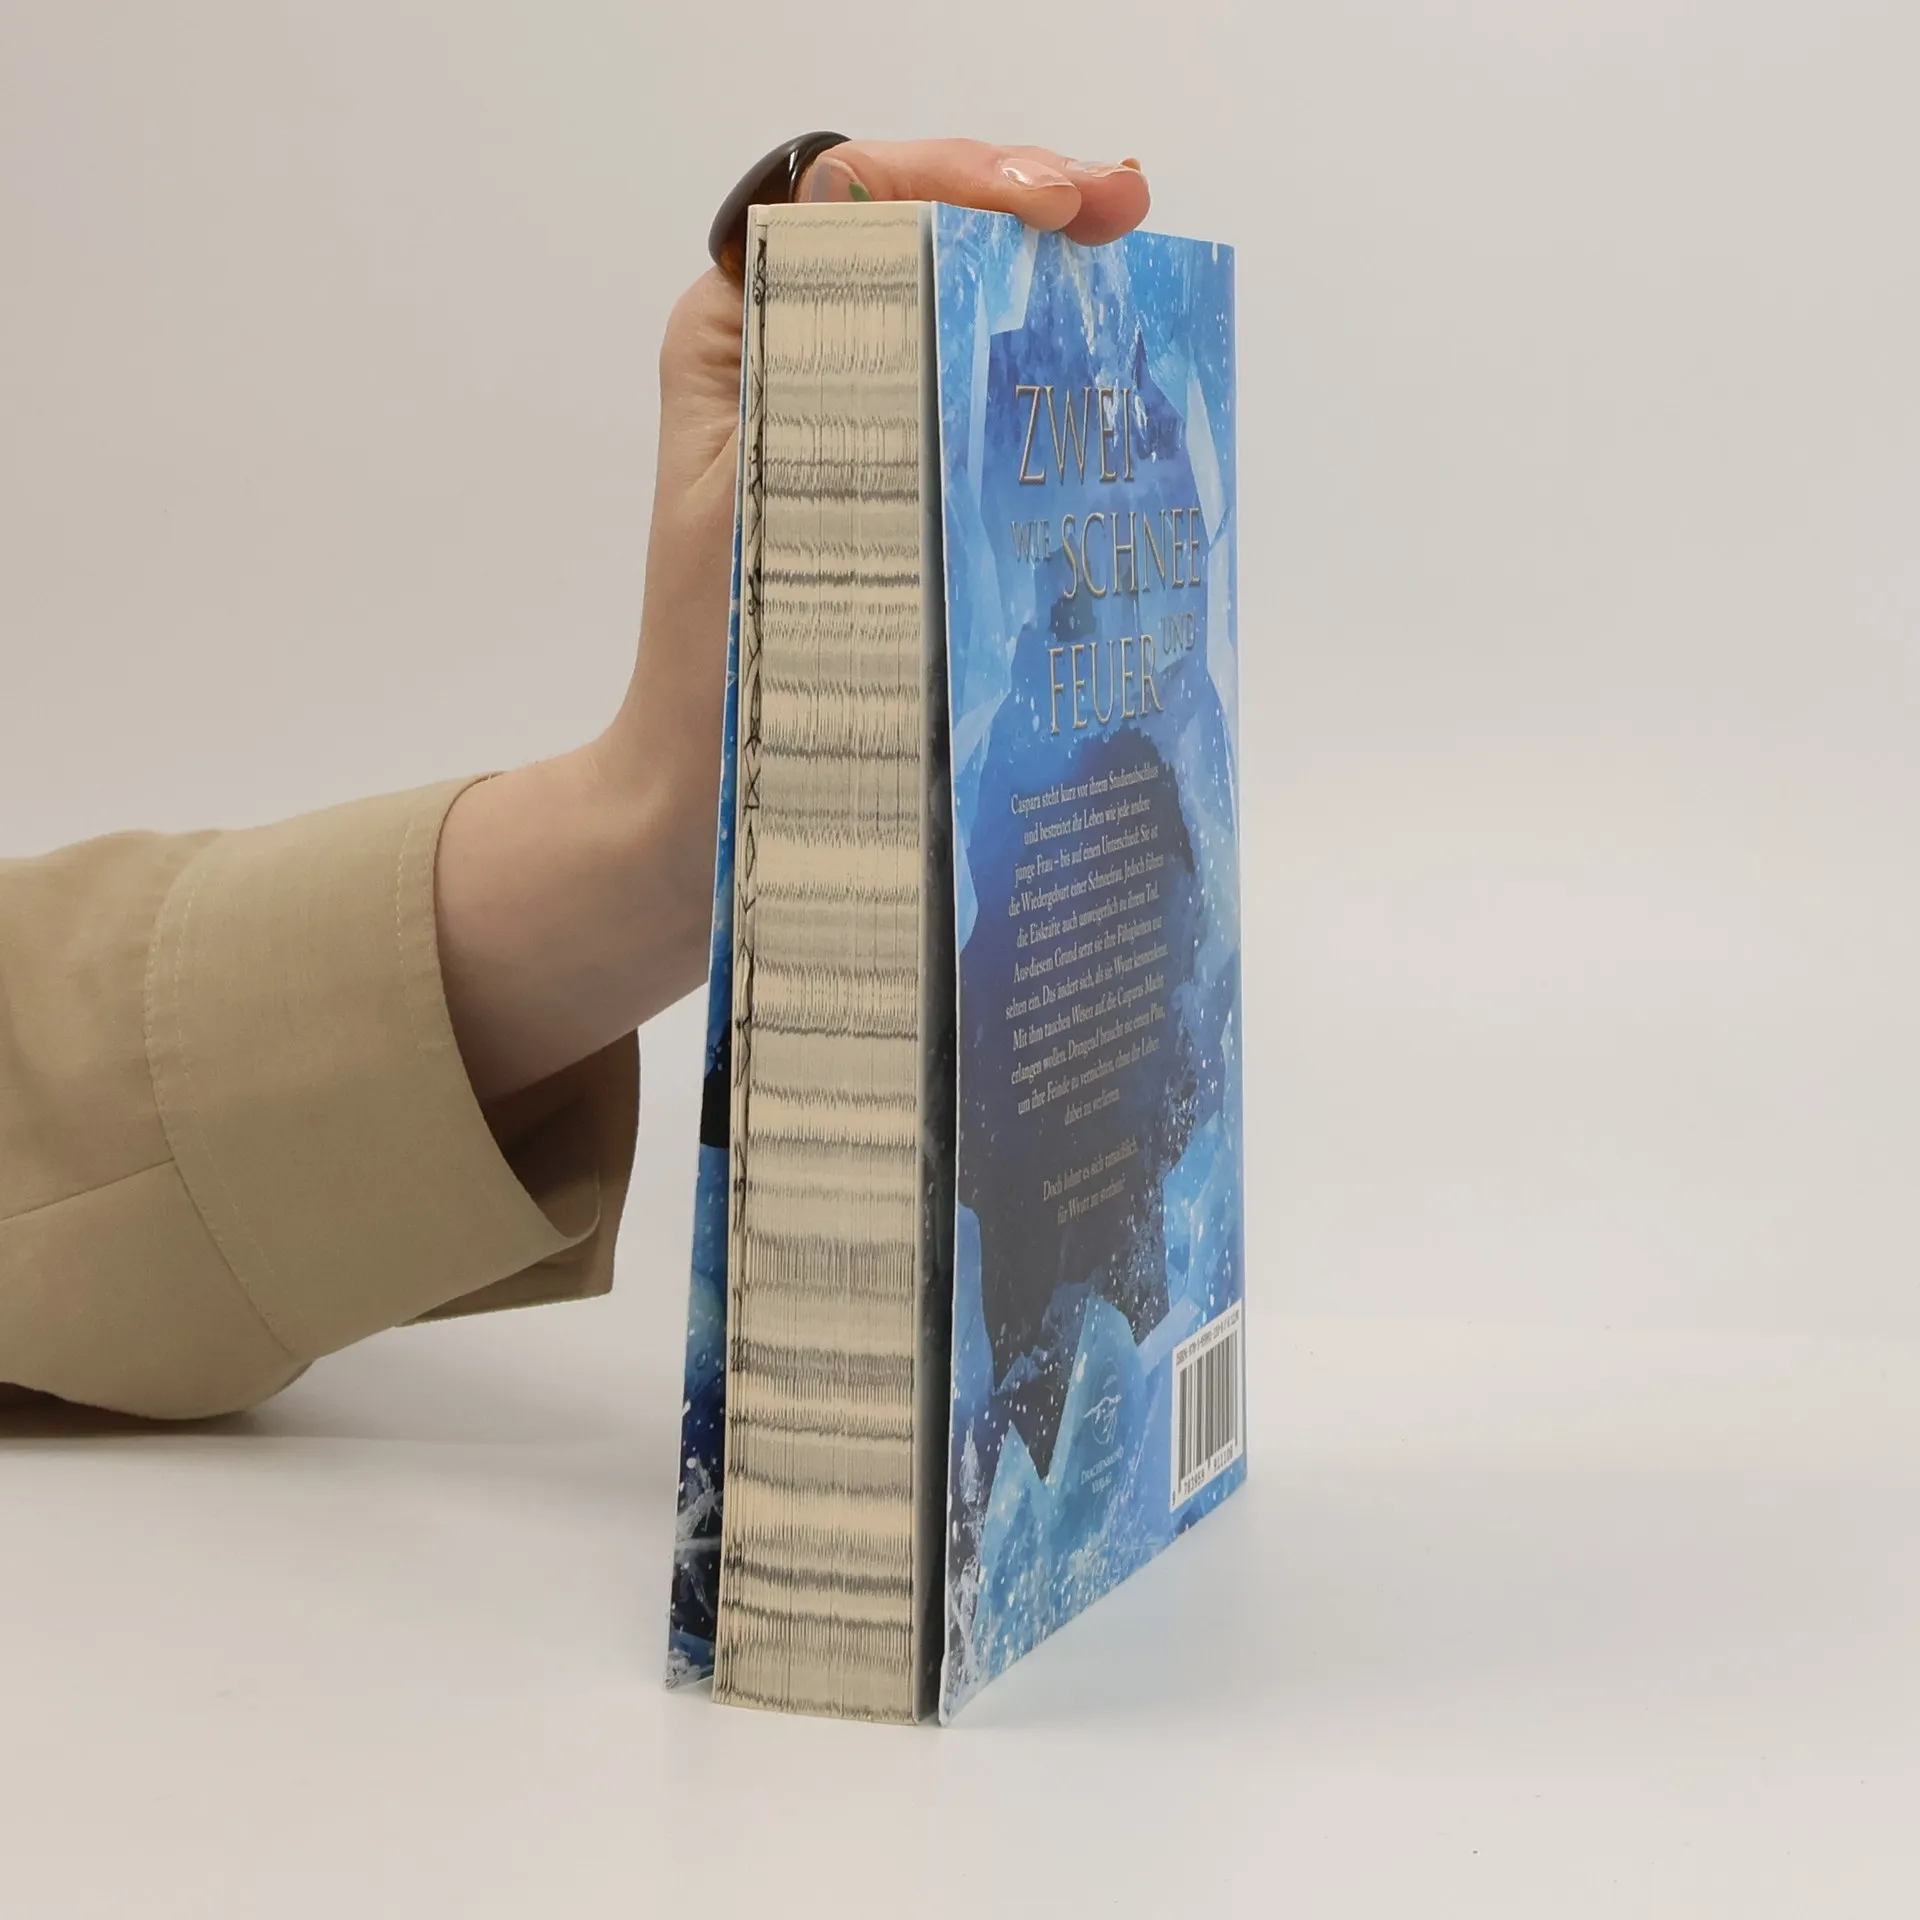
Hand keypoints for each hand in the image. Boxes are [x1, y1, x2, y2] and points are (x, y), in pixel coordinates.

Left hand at [436, 140, 1151, 1100]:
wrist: (703, 812)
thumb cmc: (712, 674)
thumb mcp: (753, 501)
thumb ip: (810, 371)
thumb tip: (905, 256)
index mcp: (746, 343)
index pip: (852, 199)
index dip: (957, 175)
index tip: (1048, 203)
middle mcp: (806, 374)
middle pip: (925, 240)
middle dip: (1027, 209)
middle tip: (1119, 210)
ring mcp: (868, 443)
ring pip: (966, 323)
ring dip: (1051, 293)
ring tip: (1130, 273)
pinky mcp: (912, 511)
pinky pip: (984, 425)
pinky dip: (1052, 402)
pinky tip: (1116, 398)